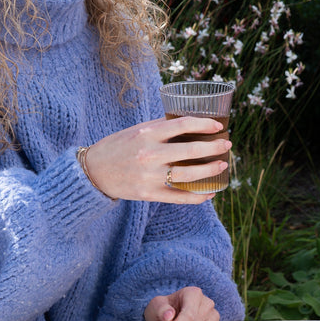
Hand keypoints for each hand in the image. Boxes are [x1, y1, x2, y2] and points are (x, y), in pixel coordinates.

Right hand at [81, 116, 228, 202]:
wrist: (93, 171)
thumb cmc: (118, 146)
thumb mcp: (137, 130)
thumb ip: (162, 127)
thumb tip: (191, 123)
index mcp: (147, 133)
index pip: (183, 124)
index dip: (205, 125)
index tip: (218, 126)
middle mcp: (150, 154)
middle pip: (192, 151)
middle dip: (214, 148)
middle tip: (226, 145)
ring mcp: (150, 176)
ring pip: (190, 175)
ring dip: (211, 171)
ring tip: (222, 166)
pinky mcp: (149, 194)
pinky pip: (179, 197)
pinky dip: (197, 197)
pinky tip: (209, 193)